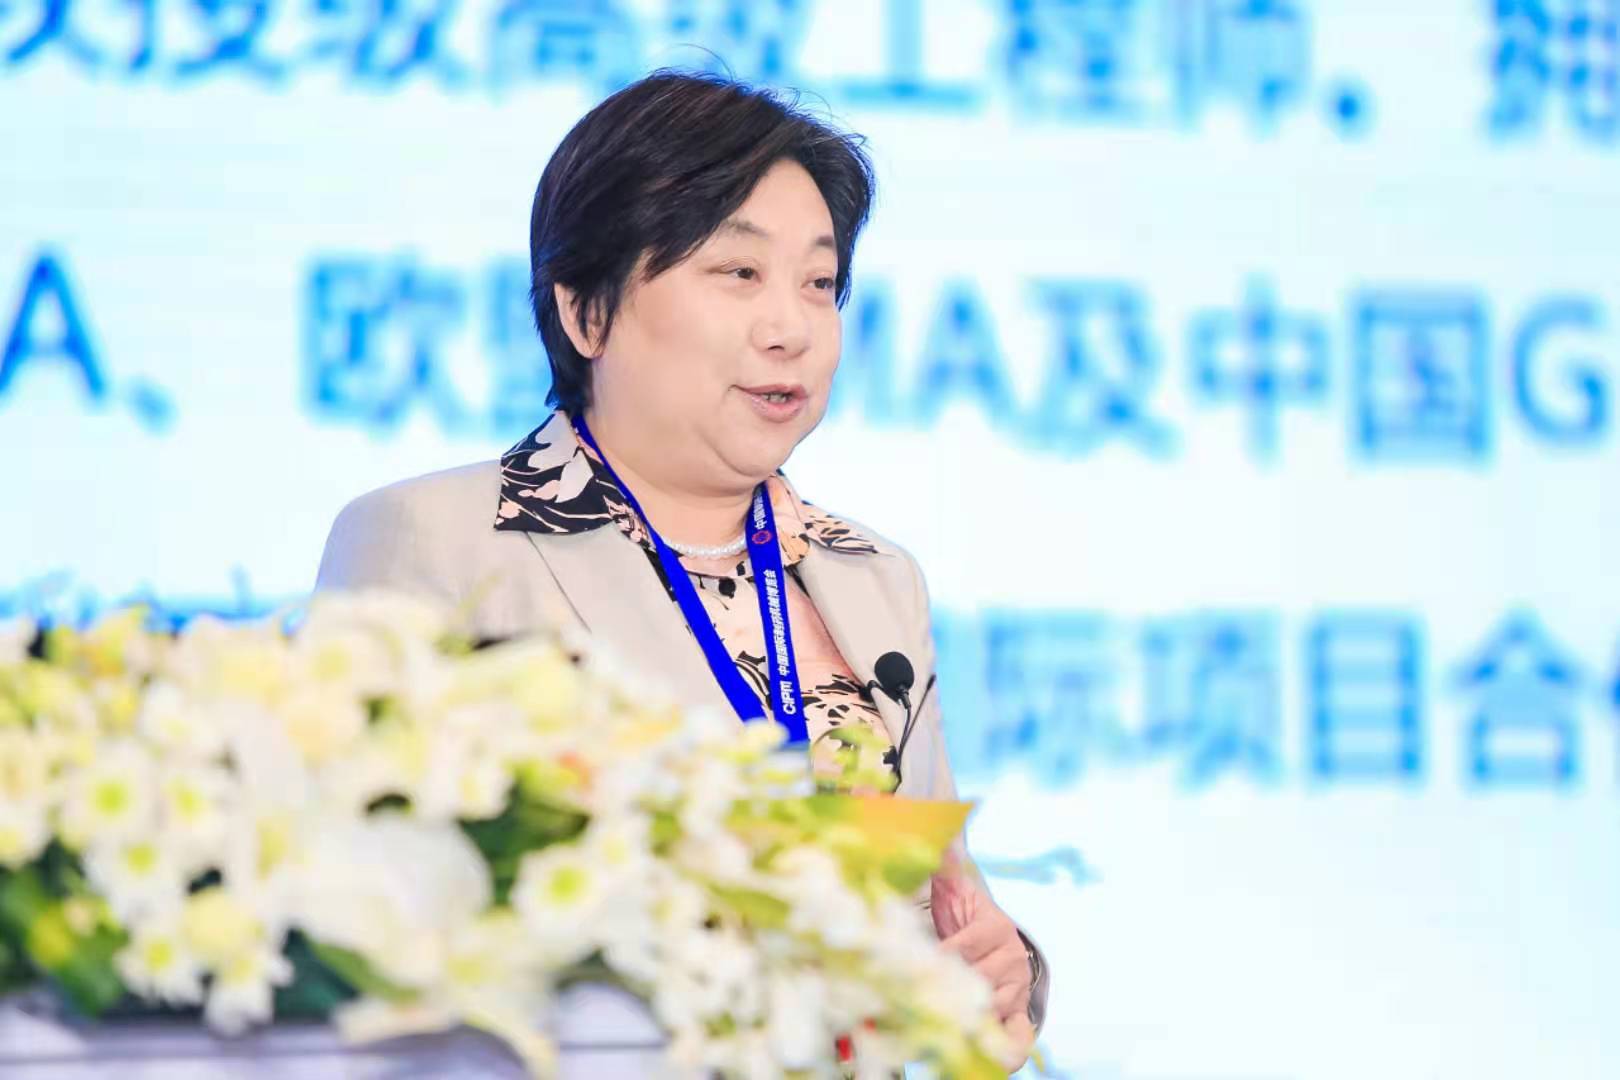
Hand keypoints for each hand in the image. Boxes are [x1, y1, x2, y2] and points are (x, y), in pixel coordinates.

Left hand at [931, 851, 1036, 1072]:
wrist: (994, 937)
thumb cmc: (965, 913)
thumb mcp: (955, 889)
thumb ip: (945, 865)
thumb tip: (941, 836)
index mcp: (995, 927)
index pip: (962, 947)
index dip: (938, 956)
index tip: (913, 964)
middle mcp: (1011, 959)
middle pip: (976, 981)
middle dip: (946, 991)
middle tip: (912, 999)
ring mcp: (1017, 988)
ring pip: (989, 1009)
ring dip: (965, 1020)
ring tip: (933, 1025)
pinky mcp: (1019, 1012)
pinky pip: (1019, 1034)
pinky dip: (1009, 1048)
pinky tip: (993, 1059)